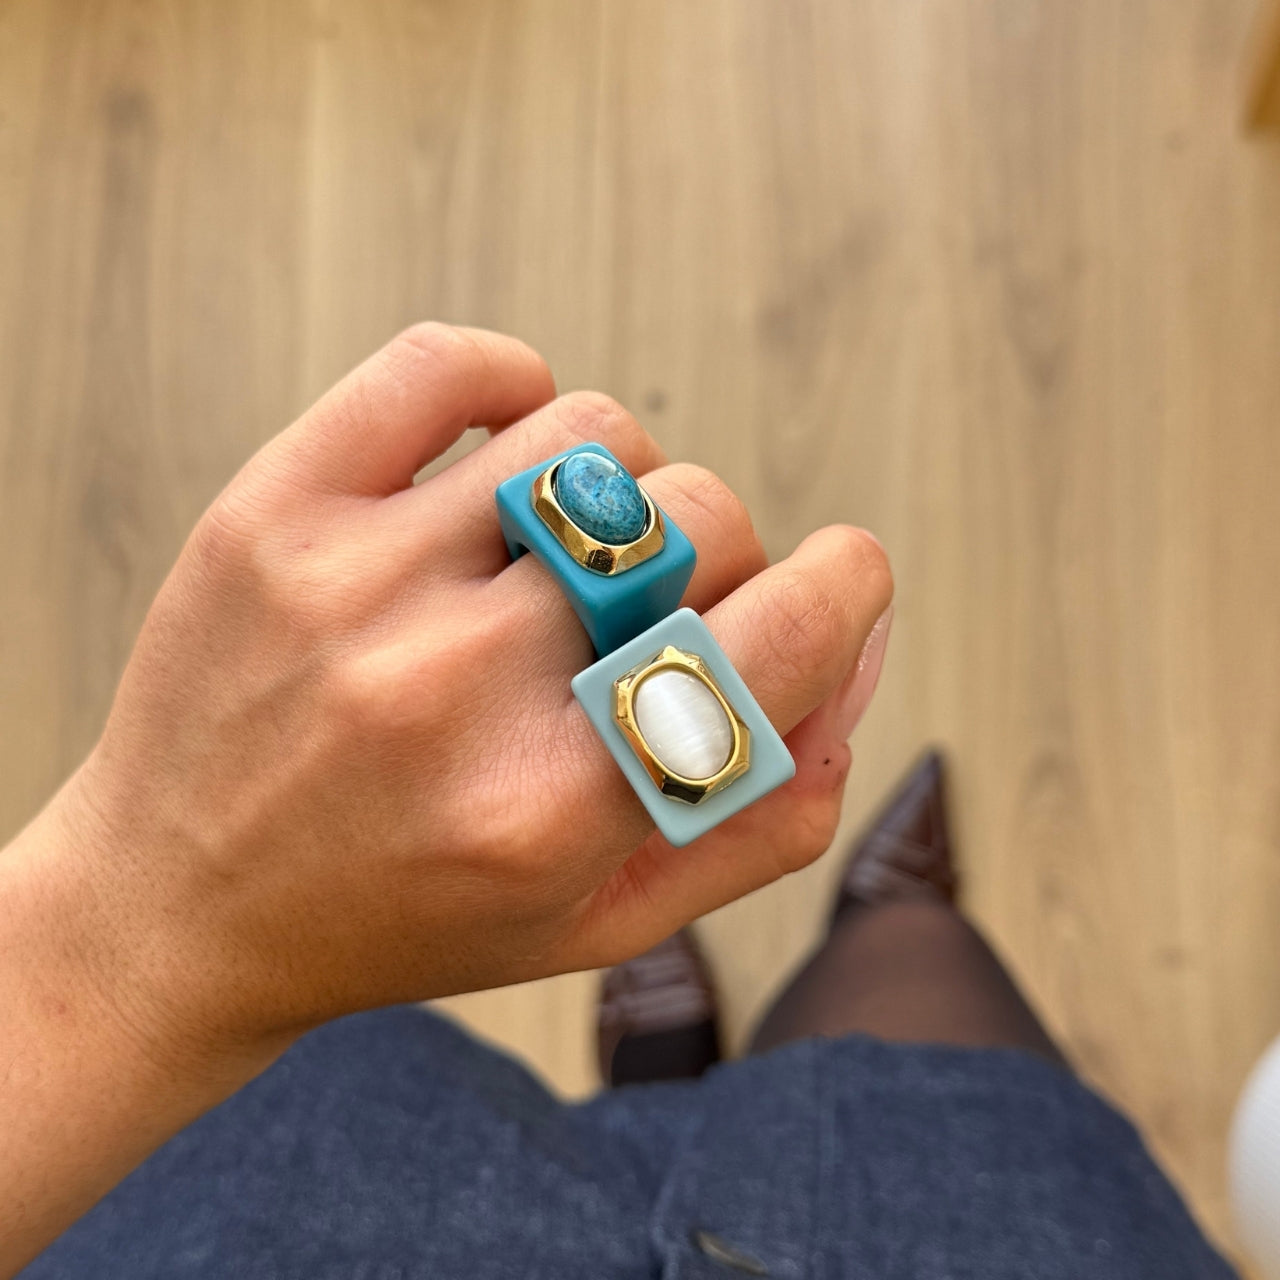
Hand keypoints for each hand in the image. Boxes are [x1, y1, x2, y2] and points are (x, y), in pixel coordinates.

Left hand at [51, 323, 892, 1055]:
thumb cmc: (412, 916)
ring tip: (561, 562)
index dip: (852, 582)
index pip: (788, 628)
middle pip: (704, 515)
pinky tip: (505, 464)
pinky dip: (514, 385)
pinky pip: (448, 366)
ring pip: (595, 434)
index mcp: (557, 806)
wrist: (179, 911)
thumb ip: (763, 808)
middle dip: (720, 561)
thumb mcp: (604, 919)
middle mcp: (458, 686)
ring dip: (621, 491)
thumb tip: (860, 651)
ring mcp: (356, 579)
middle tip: (646, 618)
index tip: (836, 580)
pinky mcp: (277, 505)